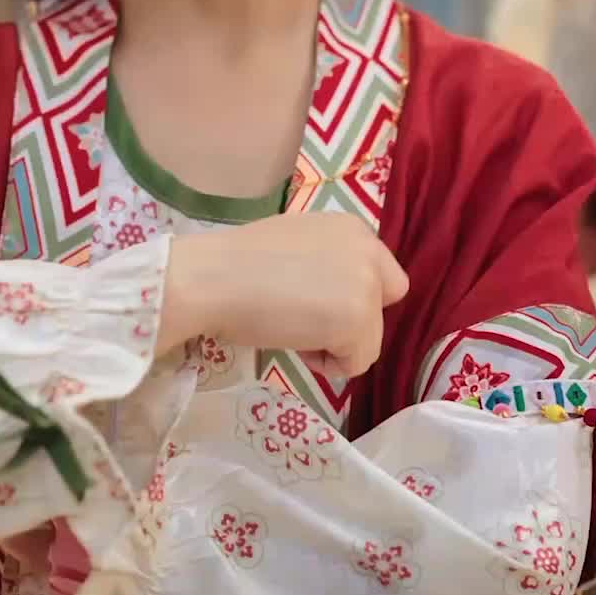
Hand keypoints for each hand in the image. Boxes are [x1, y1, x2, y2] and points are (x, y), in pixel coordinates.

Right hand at [157, 211, 408, 376]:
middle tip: (306, 321)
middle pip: (382, 306)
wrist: (213, 279)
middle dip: (351, 320)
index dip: (350, 296)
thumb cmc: (237, 264)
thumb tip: (332, 297)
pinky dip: (329, 365)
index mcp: (353, 228)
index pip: (380, 275)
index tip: (314, 303)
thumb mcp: (297, 245)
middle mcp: (368, 251)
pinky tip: (296, 346)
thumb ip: (328, 262)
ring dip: (335, 345)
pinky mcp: (358, 321)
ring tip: (292, 332)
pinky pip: (357, 362)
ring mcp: (366, 286)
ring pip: (370, 339)